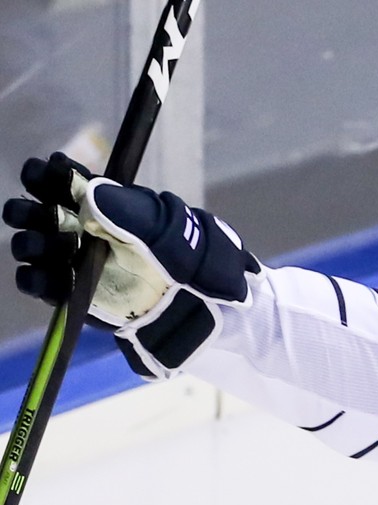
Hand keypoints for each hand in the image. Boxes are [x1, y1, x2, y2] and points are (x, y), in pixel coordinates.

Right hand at [4, 152, 260, 375]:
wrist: (193, 299)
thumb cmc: (180, 253)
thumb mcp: (159, 225)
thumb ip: (125, 208)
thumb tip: (89, 194)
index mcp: (97, 202)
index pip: (58, 180)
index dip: (47, 175)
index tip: (50, 174)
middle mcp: (76, 227)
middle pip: (33, 212)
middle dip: (27, 211)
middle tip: (43, 214)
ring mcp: (70, 259)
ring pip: (31, 246)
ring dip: (31, 243)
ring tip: (57, 248)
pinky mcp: (70, 291)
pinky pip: (38, 283)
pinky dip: (33, 278)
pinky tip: (42, 274)